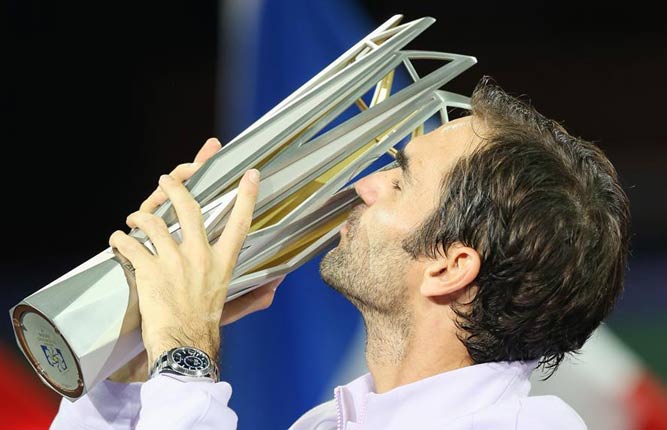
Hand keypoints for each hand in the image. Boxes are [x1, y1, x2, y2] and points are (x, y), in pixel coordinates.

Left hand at [106, 138, 283, 382]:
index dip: (247, 196)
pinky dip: (120, 240)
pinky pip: (131, 245)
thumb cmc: (205, 326)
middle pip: (189, 208)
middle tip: (165, 180)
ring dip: (139, 216)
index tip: (250, 174)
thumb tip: (276, 288)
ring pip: (153, 222)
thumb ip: (254, 295)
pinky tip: (117, 241)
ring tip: (134, 218)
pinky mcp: (150, 271)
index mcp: (222, 262)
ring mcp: (174, 261)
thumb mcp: (231, 305)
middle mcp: (200, 256)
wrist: (184, 346)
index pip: (240, 223)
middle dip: (174, 188)